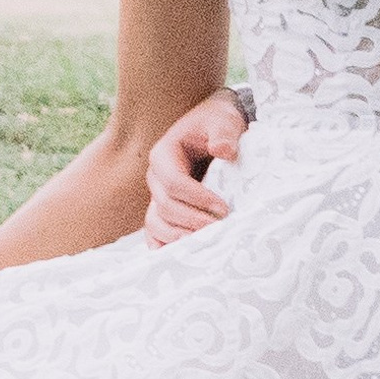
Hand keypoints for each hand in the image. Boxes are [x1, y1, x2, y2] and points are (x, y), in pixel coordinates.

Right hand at [145, 90, 247, 245]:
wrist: (215, 128)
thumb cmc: (218, 122)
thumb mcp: (223, 120)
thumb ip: (223, 133)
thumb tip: (223, 151)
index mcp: (163, 155)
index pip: (174, 183)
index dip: (197, 199)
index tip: (224, 208)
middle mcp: (155, 178)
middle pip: (165, 207)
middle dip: (192, 221)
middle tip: (221, 229)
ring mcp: (158, 196)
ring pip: (156, 223)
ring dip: (179, 237)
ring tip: (205, 244)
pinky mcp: (165, 210)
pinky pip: (156, 232)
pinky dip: (164, 246)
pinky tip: (180, 258)